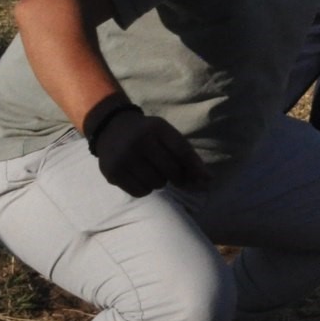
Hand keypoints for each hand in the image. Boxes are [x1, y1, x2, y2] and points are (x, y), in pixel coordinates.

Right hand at [86, 97, 209, 196]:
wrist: (111, 128)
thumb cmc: (147, 133)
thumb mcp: (166, 134)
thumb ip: (186, 154)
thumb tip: (208, 179)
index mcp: (156, 128)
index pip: (182, 151)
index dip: (195, 168)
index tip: (205, 179)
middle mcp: (139, 141)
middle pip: (170, 171)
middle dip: (176, 176)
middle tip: (171, 172)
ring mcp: (124, 158)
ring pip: (156, 184)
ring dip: (159, 182)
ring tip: (153, 171)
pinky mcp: (113, 173)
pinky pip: (140, 192)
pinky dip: (145, 189)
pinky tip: (141, 177)